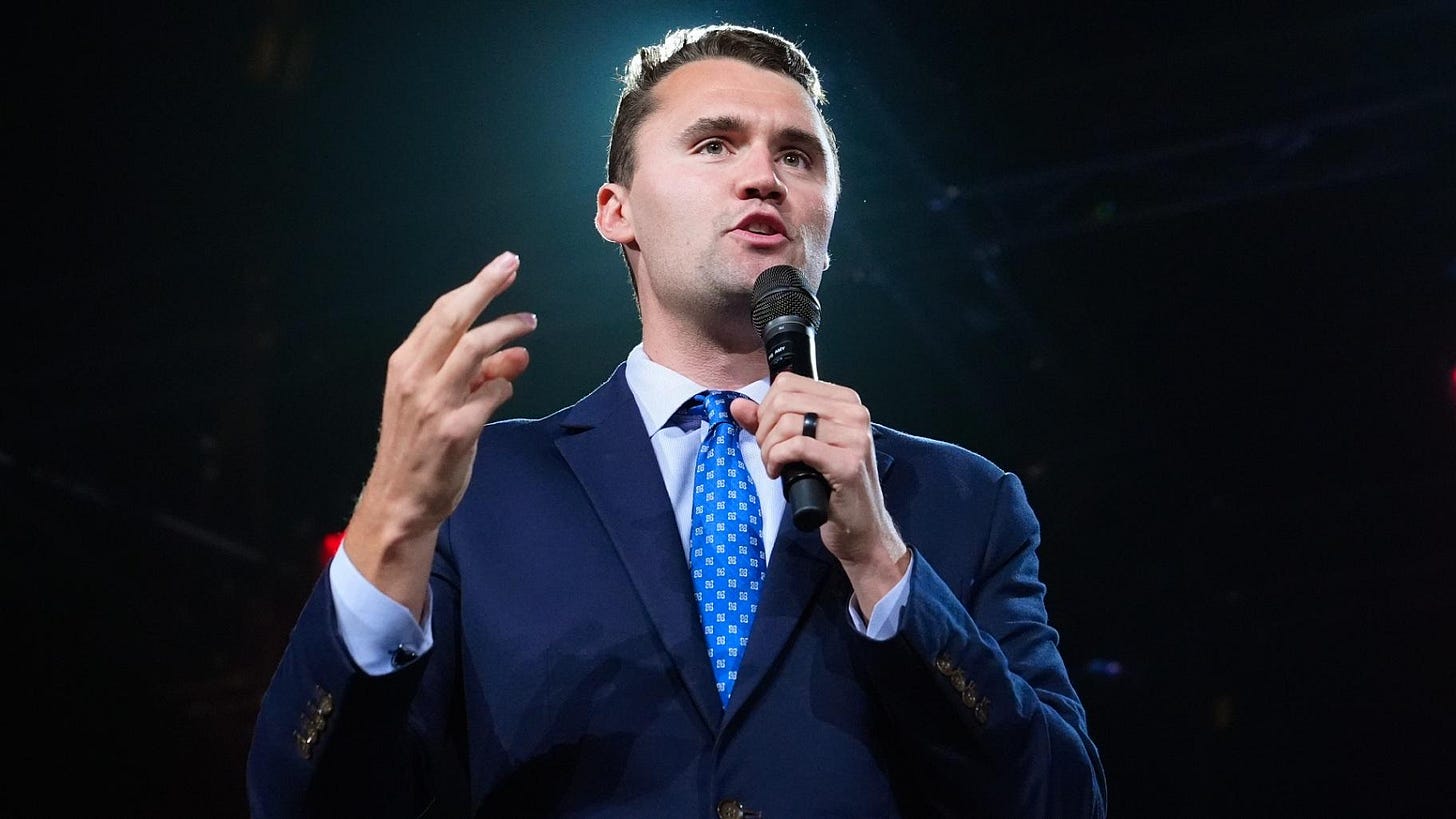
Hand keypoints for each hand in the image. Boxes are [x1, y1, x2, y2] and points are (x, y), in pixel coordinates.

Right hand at [345, 251, 535, 617]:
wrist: (401, 499)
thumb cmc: (418, 447)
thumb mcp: (436, 402)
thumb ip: (475, 374)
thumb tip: (516, 351)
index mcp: (404, 365)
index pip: (441, 313)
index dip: (475, 287)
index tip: (502, 266)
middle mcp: (415, 378)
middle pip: (456, 319)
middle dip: (487, 288)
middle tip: (512, 267)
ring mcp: (434, 403)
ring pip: (476, 349)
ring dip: (507, 331)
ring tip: (528, 324)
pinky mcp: (456, 430)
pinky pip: (492, 394)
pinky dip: (504, 386)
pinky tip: (506, 388)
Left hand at [731, 373, 909, 612]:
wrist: (860, 528)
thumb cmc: (831, 487)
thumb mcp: (800, 447)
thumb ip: (768, 424)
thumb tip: (738, 406)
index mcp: (845, 401)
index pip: (788, 383)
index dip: (766, 408)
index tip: (767, 434)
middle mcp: (854, 413)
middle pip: (784, 401)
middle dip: (764, 429)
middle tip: (768, 454)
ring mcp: (855, 437)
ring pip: (788, 423)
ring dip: (769, 448)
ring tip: (773, 465)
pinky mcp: (848, 463)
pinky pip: (797, 446)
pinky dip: (777, 459)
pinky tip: (777, 473)